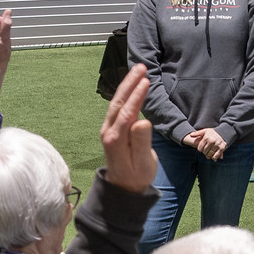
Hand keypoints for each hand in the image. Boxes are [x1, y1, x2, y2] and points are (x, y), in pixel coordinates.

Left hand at [101, 64, 157, 194]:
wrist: (123, 187)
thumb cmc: (137, 176)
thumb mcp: (144, 163)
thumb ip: (142, 142)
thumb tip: (142, 121)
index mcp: (116, 140)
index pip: (127, 113)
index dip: (136, 97)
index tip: (146, 81)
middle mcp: (108, 132)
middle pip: (118, 102)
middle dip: (129, 83)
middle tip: (141, 67)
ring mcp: (108, 128)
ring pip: (116, 102)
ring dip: (126, 84)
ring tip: (139, 70)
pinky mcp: (111, 127)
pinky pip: (117, 106)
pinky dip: (124, 92)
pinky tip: (131, 84)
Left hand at [184, 127, 227, 161]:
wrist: (224, 132)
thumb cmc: (212, 133)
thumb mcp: (205, 131)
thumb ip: (197, 133)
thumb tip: (190, 135)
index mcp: (206, 137)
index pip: (200, 148)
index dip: (200, 150)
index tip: (202, 148)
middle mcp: (212, 141)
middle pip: (204, 152)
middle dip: (204, 152)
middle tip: (206, 151)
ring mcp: (217, 145)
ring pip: (209, 155)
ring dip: (208, 156)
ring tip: (209, 154)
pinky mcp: (222, 148)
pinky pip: (215, 156)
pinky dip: (214, 158)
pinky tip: (213, 157)